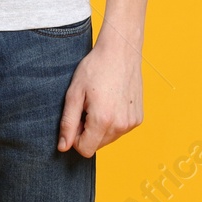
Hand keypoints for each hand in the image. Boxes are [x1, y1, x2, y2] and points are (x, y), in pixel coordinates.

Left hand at [57, 25, 143, 156]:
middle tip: (87, 106)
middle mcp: (120, 125)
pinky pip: (120, 130)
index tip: (76, 117)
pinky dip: (112, 121)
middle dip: (88, 131)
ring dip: (100, 127)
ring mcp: (132, 123)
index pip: (85, 150)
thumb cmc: (95, 68)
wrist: (120, 51)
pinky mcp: (138, 118)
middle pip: (97, 146)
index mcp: (103, 120)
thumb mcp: (74, 94)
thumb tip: (63, 147)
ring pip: (108, 139)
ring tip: (99, 102)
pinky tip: (111, 102)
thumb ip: (68, 123)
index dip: (75, 137)